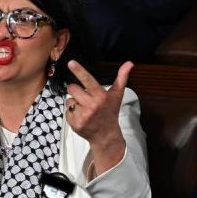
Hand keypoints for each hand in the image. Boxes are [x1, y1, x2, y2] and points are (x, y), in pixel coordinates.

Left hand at [66, 60, 133, 175]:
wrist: (106, 135)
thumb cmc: (110, 111)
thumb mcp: (117, 95)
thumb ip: (121, 78)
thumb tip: (129, 63)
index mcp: (101, 96)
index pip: (88, 80)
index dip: (79, 70)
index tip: (70, 62)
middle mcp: (92, 105)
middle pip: (72, 88)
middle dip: (76, 91)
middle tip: (84, 97)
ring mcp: (83, 115)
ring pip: (69, 100)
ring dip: (74, 103)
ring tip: (85, 109)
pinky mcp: (75, 123)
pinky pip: (66, 111)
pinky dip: (72, 113)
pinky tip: (81, 116)